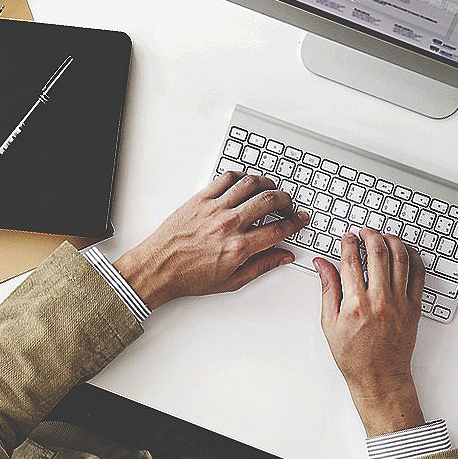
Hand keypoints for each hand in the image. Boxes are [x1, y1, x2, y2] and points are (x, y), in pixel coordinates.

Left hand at [110, 171, 302, 307]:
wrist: (157, 268)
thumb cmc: (188, 276)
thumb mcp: (231, 281)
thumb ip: (262, 266)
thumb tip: (283, 256)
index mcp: (238, 247)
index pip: (278, 229)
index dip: (295, 223)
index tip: (299, 220)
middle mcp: (228, 225)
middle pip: (270, 200)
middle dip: (286, 201)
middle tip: (288, 205)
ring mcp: (214, 209)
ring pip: (251, 184)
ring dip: (267, 184)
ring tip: (270, 191)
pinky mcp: (200, 199)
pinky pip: (227, 178)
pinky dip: (242, 177)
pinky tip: (246, 184)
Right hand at [316, 229, 427, 436]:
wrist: (379, 376)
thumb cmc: (353, 355)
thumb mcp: (330, 323)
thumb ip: (328, 289)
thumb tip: (322, 265)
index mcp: (355, 304)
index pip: (351, 261)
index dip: (349, 243)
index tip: (348, 237)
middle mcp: (380, 300)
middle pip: (378, 254)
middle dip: (371, 236)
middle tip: (366, 231)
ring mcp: (400, 302)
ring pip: (401, 259)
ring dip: (392, 241)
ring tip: (384, 236)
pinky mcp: (414, 307)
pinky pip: (418, 274)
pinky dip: (413, 257)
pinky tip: (405, 251)